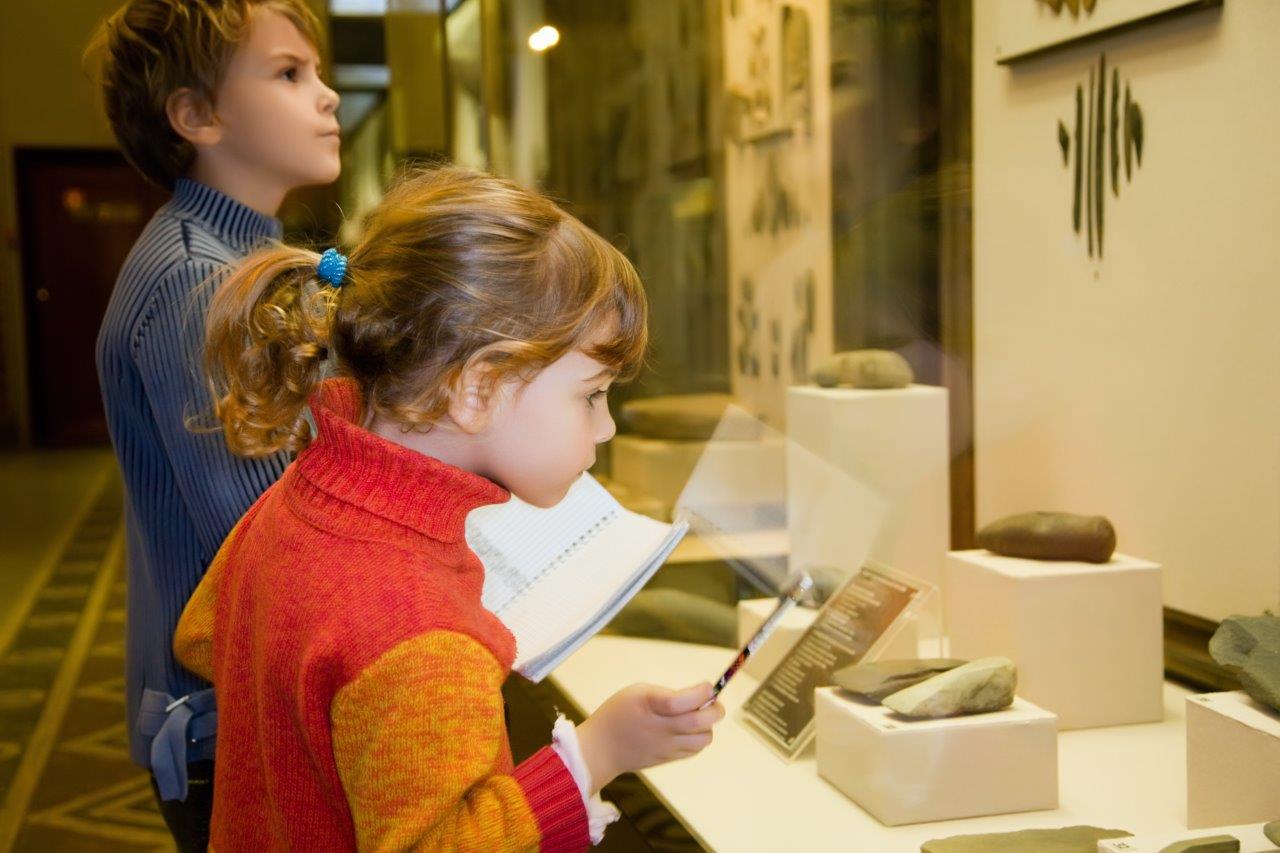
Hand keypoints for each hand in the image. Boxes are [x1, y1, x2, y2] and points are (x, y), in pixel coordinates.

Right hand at [575, 682, 724, 792]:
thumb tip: (698, 697)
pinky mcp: (668, 759)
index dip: (702, 693)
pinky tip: (691, 730)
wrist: (601, 748)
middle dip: (715, 710)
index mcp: (649, 706)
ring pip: (702, 739)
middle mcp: (659, 728)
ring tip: (700, 716)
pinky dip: (699, 738)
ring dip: (708, 726)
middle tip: (713, 702)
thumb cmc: (618, 713)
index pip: (681, 702)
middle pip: (699, 722)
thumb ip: (668, 694)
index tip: (707, 686)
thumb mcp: (638, 692)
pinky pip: (694, 750)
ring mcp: (665, 747)